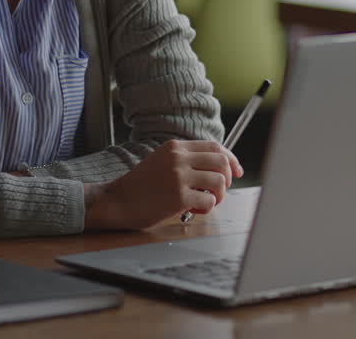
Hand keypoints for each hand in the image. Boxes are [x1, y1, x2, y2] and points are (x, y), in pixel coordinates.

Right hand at [84, 140, 242, 229]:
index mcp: (175, 147)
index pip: (215, 146)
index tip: (237, 170)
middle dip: (228, 178)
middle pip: (221, 161)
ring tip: (204, 201)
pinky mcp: (179, 196)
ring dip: (218, 195)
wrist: (118, 201)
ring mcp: (179, 176)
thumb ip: (186, 159)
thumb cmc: (140, 186)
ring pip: (219, 181)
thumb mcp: (161, 161)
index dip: (231, 159)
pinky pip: (209, 201)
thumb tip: (219, 167)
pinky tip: (192, 209)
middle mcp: (178, 158)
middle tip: (219, 191)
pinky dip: (206, 207)